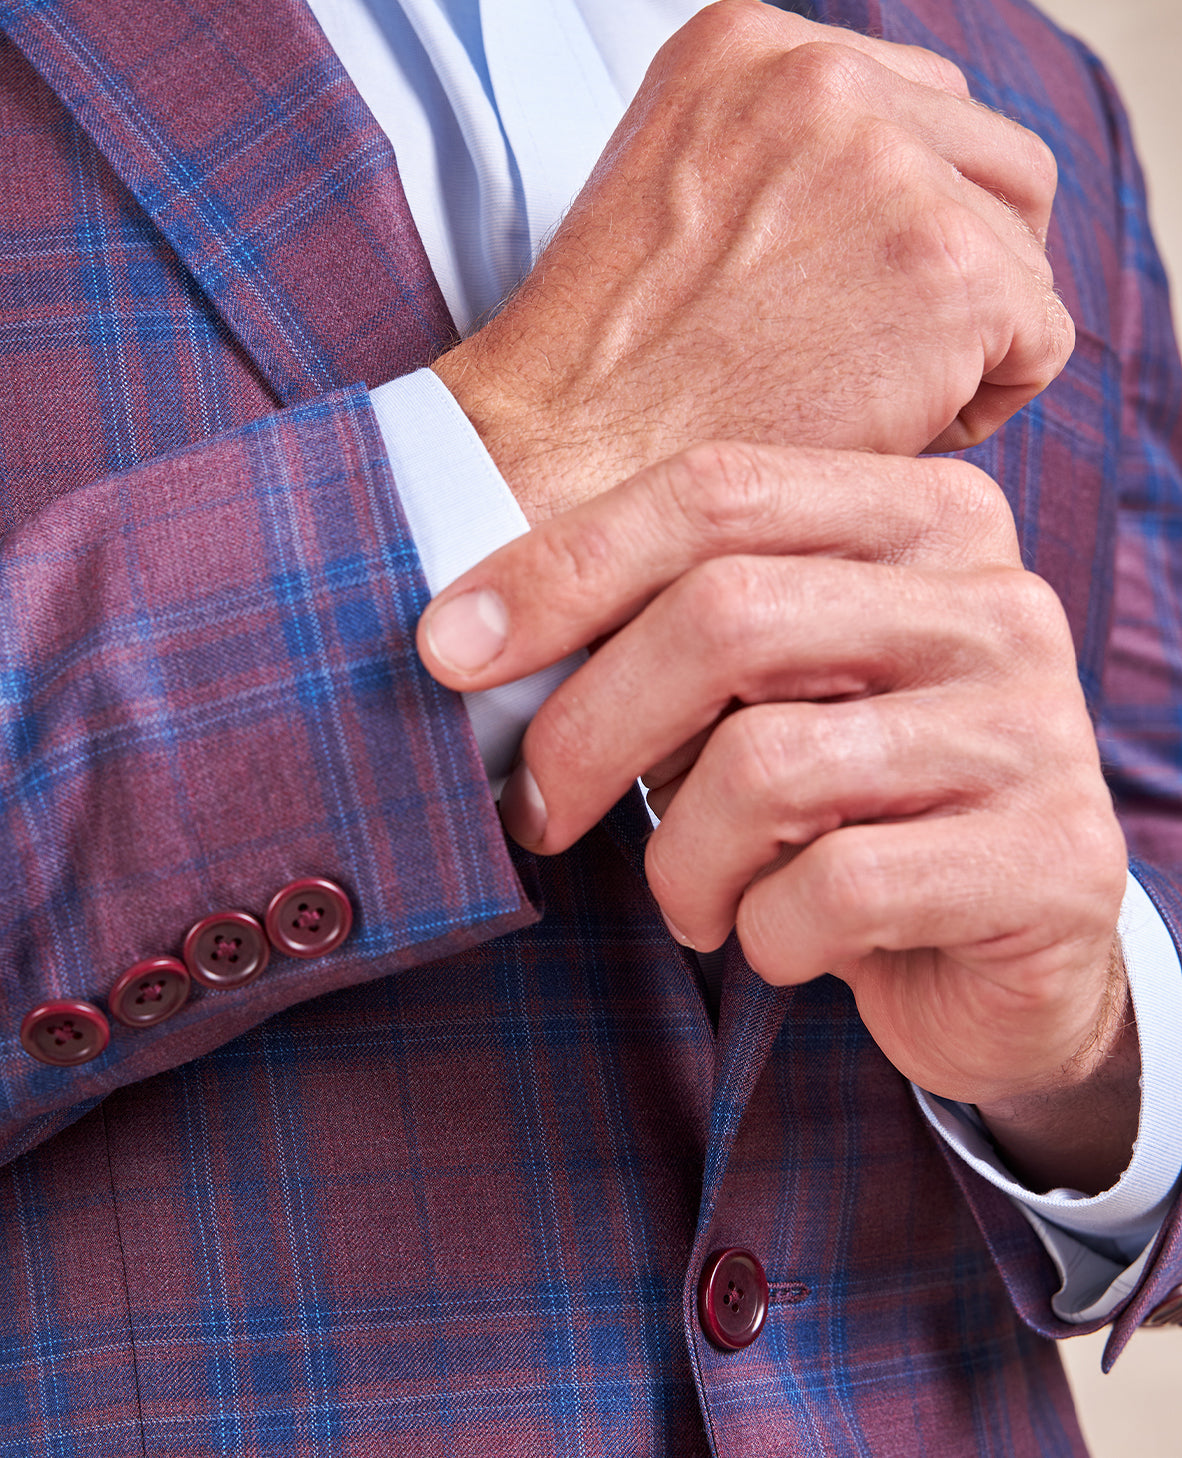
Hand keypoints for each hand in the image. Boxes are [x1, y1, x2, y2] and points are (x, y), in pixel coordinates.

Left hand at [417, 444, 1133, 1189]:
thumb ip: (675, 637)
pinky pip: (836, 888)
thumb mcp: (765, 694)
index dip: (561, 568)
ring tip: (694, 898)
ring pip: (768, 766)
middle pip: (727, 617)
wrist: (995, 945)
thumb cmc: (848, 801)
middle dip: (589, 731)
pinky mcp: (1054, 857)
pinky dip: (765, 936)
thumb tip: (477, 639)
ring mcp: (1035, 726)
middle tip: (538, 813)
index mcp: (925, 517)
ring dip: (683, 861)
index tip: (449, 648)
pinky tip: (781, 943)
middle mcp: (994, 600)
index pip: (716, 492)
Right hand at [433, 0, 1071, 522]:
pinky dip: (985, 402)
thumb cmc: (601, 371)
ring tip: (865, 399)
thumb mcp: (671, 195)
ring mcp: (892, 168)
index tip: (845, 304)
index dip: (903, 223)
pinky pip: (1041, 338)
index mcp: (751, 47)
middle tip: (871, 360)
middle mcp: (826, 78)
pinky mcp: (946, 267)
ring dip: (968, 337)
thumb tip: (896, 204)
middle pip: (991, 165)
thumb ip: (785, 166)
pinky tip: (887, 431)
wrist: (558, 460)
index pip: (918, 110)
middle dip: (956, 268)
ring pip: (1021, 252)